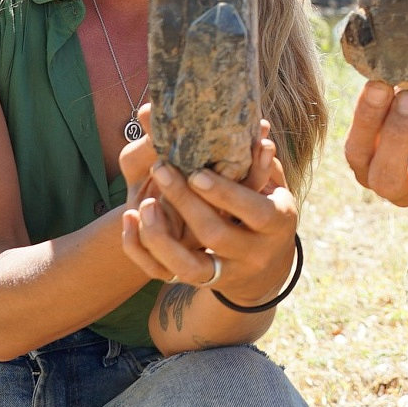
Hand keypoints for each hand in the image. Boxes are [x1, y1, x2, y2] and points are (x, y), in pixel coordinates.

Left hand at [119, 119, 298, 308]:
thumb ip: (256, 156)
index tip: (197, 173)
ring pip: (188, 267)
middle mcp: (254, 253)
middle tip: (162, 168)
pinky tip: (130, 220)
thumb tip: (258, 123)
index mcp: (277, 221)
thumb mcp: (268, 182)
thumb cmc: (264, 207)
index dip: (226, 193)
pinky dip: (141, 250)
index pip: (254, 210)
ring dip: (161, 236)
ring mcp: (226, 273)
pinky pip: (164, 274)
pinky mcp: (199, 283)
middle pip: (215, 234)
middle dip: (186, 203)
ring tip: (144, 203)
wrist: (265, 266)